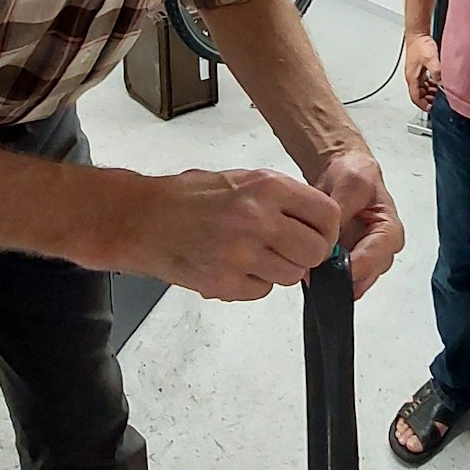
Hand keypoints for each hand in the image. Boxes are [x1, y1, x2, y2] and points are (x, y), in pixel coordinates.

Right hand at [118, 168, 340, 301]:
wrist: (142, 219)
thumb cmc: (187, 197)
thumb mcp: (242, 179)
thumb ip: (281, 198)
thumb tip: (314, 220)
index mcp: (267, 188)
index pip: (327, 215)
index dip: (327, 229)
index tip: (319, 234)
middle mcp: (258, 220)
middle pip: (315, 251)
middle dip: (307, 254)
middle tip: (290, 249)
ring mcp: (241, 254)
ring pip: (291, 275)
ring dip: (279, 270)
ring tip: (254, 254)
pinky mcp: (225, 283)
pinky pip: (262, 291)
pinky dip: (253, 284)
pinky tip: (234, 266)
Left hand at [311, 149, 404, 298]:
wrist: (340, 169)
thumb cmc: (353, 173)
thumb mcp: (351, 184)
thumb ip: (342, 213)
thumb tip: (330, 242)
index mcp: (390, 231)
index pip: (375, 259)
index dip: (352, 266)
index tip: (329, 264)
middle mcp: (380, 251)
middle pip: (363, 278)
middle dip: (338, 276)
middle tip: (314, 268)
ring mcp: (362, 259)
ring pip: (348, 284)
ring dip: (329, 277)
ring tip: (308, 264)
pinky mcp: (345, 262)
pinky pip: (334, 279)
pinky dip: (321, 275)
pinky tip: (309, 263)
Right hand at [404, 33, 441, 111]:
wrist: (417, 34)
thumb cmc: (420, 45)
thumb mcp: (430, 59)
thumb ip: (436, 72)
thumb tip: (441, 82)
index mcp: (412, 78)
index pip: (415, 97)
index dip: (423, 105)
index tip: (431, 109)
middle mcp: (411, 76)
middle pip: (418, 94)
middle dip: (427, 100)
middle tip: (437, 102)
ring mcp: (414, 72)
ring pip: (420, 88)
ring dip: (428, 93)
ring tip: (438, 94)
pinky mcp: (418, 68)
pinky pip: (423, 81)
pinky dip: (429, 85)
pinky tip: (436, 83)